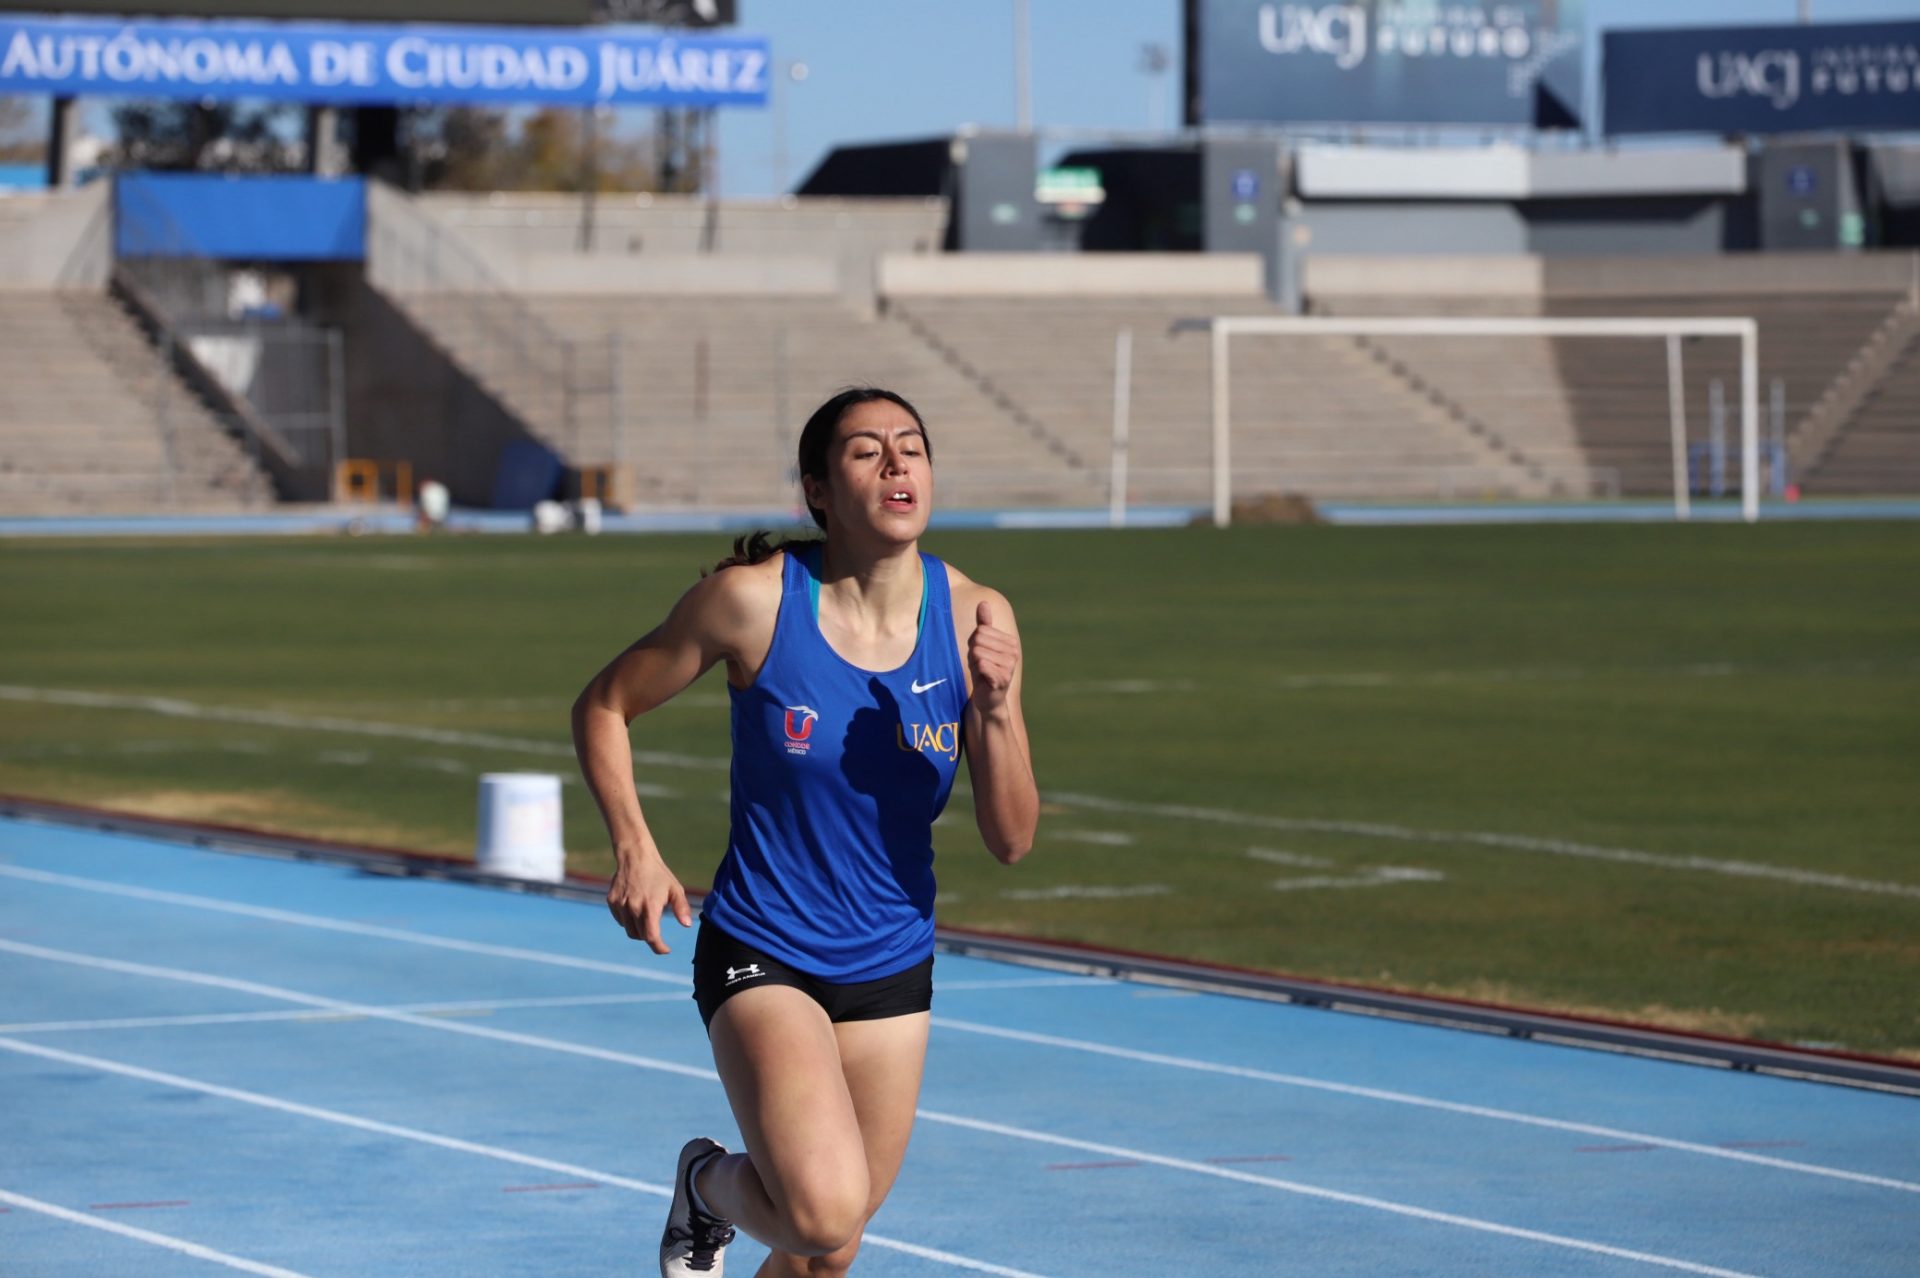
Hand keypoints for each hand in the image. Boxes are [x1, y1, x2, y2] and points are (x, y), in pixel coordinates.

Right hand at [606, 851, 691, 953]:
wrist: (636, 857)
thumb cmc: (659, 874)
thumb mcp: (675, 889)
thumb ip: (682, 908)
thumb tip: (687, 925)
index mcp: (650, 907)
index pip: (652, 937)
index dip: (659, 948)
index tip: (666, 950)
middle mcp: (633, 908)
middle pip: (640, 936)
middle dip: (650, 938)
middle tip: (657, 931)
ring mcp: (620, 905)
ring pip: (629, 930)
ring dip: (638, 930)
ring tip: (646, 918)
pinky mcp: (612, 902)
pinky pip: (620, 920)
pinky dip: (628, 921)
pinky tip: (635, 909)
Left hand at [968, 599, 1018, 713]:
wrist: (989, 698)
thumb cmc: (984, 669)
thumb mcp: (981, 644)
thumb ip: (984, 624)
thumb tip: (983, 602)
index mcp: (1011, 642)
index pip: (980, 630)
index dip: (974, 644)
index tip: (980, 656)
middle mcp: (1014, 651)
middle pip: (978, 640)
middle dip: (973, 654)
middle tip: (980, 666)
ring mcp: (1010, 665)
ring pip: (977, 652)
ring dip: (974, 664)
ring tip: (982, 672)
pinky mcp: (1003, 677)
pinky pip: (981, 664)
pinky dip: (977, 671)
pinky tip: (984, 679)